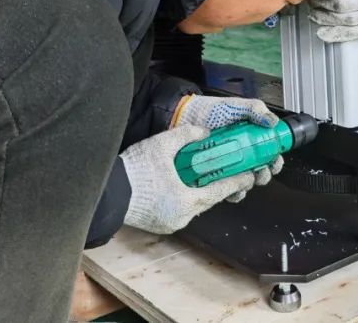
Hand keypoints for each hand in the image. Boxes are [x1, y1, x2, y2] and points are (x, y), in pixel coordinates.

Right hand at [120, 126, 257, 233]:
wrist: (108, 193)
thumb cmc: (135, 170)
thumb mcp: (162, 145)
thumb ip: (186, 135)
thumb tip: (204, 132)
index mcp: (186, 201)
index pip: (219, 191)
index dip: (236, 182)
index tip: (249, 176)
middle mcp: (181, 217)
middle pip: (207, 200)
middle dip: (217, 186)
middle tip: (227, 171)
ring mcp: (170, 223)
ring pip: (193, 206)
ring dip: (199, 192)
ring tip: (202, 176)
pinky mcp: (159, 224)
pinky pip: (179, 210)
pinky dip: (184, 198)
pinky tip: (181, 186)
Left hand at [170, 95, 280, 197]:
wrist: (182, 117)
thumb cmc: (207, 110)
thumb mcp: (234, 106)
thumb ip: (255, 109)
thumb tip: (272, 122)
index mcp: (248, 138)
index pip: (268, 152)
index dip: (275, 159)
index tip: (274, 160)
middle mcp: (239, 153)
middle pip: (260, 170)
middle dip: (264, 174)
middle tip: (260, 170)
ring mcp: (226, 166)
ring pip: (245, 182)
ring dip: (249, 184)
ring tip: (246, 178)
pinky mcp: (212, 176)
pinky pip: (226, 190)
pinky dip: (232, 192)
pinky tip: (232, 187)